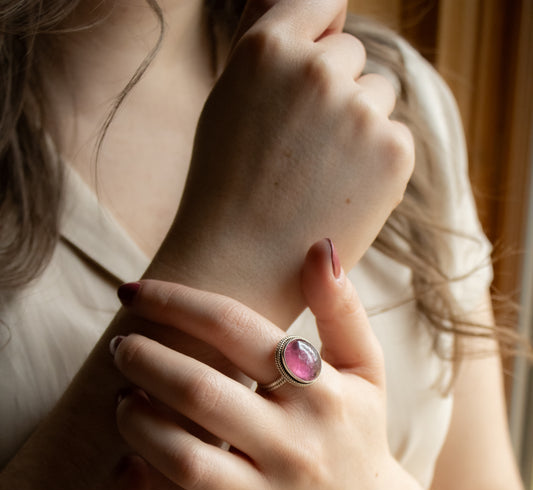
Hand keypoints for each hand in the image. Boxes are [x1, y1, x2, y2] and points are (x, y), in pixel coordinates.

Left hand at [112, 240, 402, 489]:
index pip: (236, 330)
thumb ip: (342, 309)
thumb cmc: (359, 438)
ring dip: (135, 423)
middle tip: (122, 348)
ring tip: (126, 402)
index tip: (134, 291)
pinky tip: (127, 466)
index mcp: (323, 395)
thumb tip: (319, 246)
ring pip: (181, 459)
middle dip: (143, 360)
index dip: (175, 301)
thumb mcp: (366, 372)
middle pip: (199, 393)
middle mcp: (294, 448)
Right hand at [160, 0, 413, 320]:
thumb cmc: (228, 188)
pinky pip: (396, 135)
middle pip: (352, 55)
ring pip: (378, 95)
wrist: (240, 268)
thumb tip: (321, 7)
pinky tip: (341, 195)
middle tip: (301, 151)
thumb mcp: (231, 100)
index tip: (316, 65)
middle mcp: (315, 69)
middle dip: (335, 92)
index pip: (322, 0)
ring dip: (359, 125)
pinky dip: (378, 163)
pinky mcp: (393, 151)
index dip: (322, 30)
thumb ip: (270, 41)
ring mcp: (357, 110)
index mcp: (266, 47)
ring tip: (318, 177)